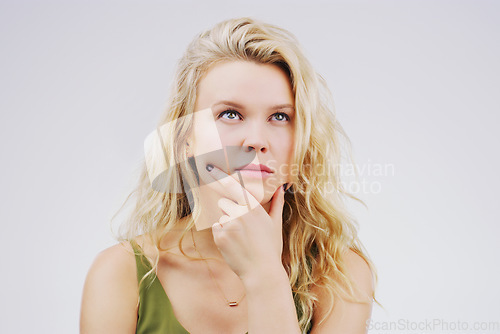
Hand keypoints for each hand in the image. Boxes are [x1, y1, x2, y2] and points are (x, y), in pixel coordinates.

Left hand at [207, 164, 285, 280]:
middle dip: (230, 211)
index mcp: (253, 206)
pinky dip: (222, 234)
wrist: (262, 271)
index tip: (209, 167)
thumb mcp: (275, 224)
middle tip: (242, 227)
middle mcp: (240, 212)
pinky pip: (216, 228)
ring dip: (226, 223)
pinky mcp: (220, 236)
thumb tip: (281, 187)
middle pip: (224, 202)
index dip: (219, 175)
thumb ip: (276, 203)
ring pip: (220, 216)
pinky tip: (234, 244)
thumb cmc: (270, 247)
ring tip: (240, 238)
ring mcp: (229, 224)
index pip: (233, 185)